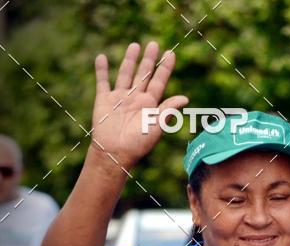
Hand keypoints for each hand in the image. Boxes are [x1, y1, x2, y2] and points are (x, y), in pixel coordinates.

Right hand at [90, 41, 188, 169]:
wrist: (115, 153)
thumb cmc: (138, 144)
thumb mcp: (156, 126)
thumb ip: (168, 110)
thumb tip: (185, 98)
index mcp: (149, 105)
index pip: (159, 82)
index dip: (165, 68)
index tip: (171, 53)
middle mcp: (135, 99)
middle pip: (143, 75)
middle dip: (149, 60)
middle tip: (154, 44)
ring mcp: (119, 98)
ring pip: (125, 74)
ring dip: (129, 60)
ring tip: (135, 45)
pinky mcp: (104, 100)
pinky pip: (102, 82)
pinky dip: (101, 70)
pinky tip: (102, 58)